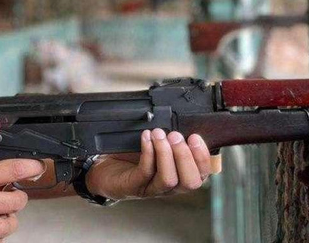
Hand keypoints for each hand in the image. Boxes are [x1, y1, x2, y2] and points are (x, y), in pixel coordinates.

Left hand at [85, 129, 211, 200]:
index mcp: (180, 175)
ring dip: (166, 154)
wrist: (106, 169)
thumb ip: (172, 139)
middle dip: (186, 156)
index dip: (202, 157)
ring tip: (159, 134)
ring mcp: (152, 188)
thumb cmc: (133, 156)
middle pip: (190, 182)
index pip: (202, 174)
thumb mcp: (158, 146)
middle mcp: (170, 186)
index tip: (195, 137)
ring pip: (168, 179)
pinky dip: (148, 152)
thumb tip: (183, 121)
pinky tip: (147, 138)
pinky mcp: (134, 186)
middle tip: (175, 136)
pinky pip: (145, 172)